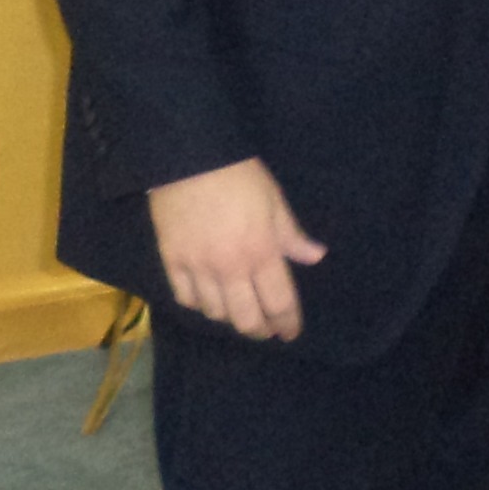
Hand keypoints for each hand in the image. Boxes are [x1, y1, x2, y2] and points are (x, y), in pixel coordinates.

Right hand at [146, 158, 325, 340]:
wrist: (188, 157)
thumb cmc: (239, 176)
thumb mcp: (274, 202)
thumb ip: (292, 236)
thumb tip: (316, 257)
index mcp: (262, 253)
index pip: (279, 302)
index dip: (287, 322)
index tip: (290, 333)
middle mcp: (231, 268)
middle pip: (246, 318)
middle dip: (260, 330)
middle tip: (266, 330)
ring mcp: (198, 268)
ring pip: (216, 313)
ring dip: (230, 319)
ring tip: (238, 313)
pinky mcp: (172, 261)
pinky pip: (186, 298)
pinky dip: (199, 305)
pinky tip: (206, 300)